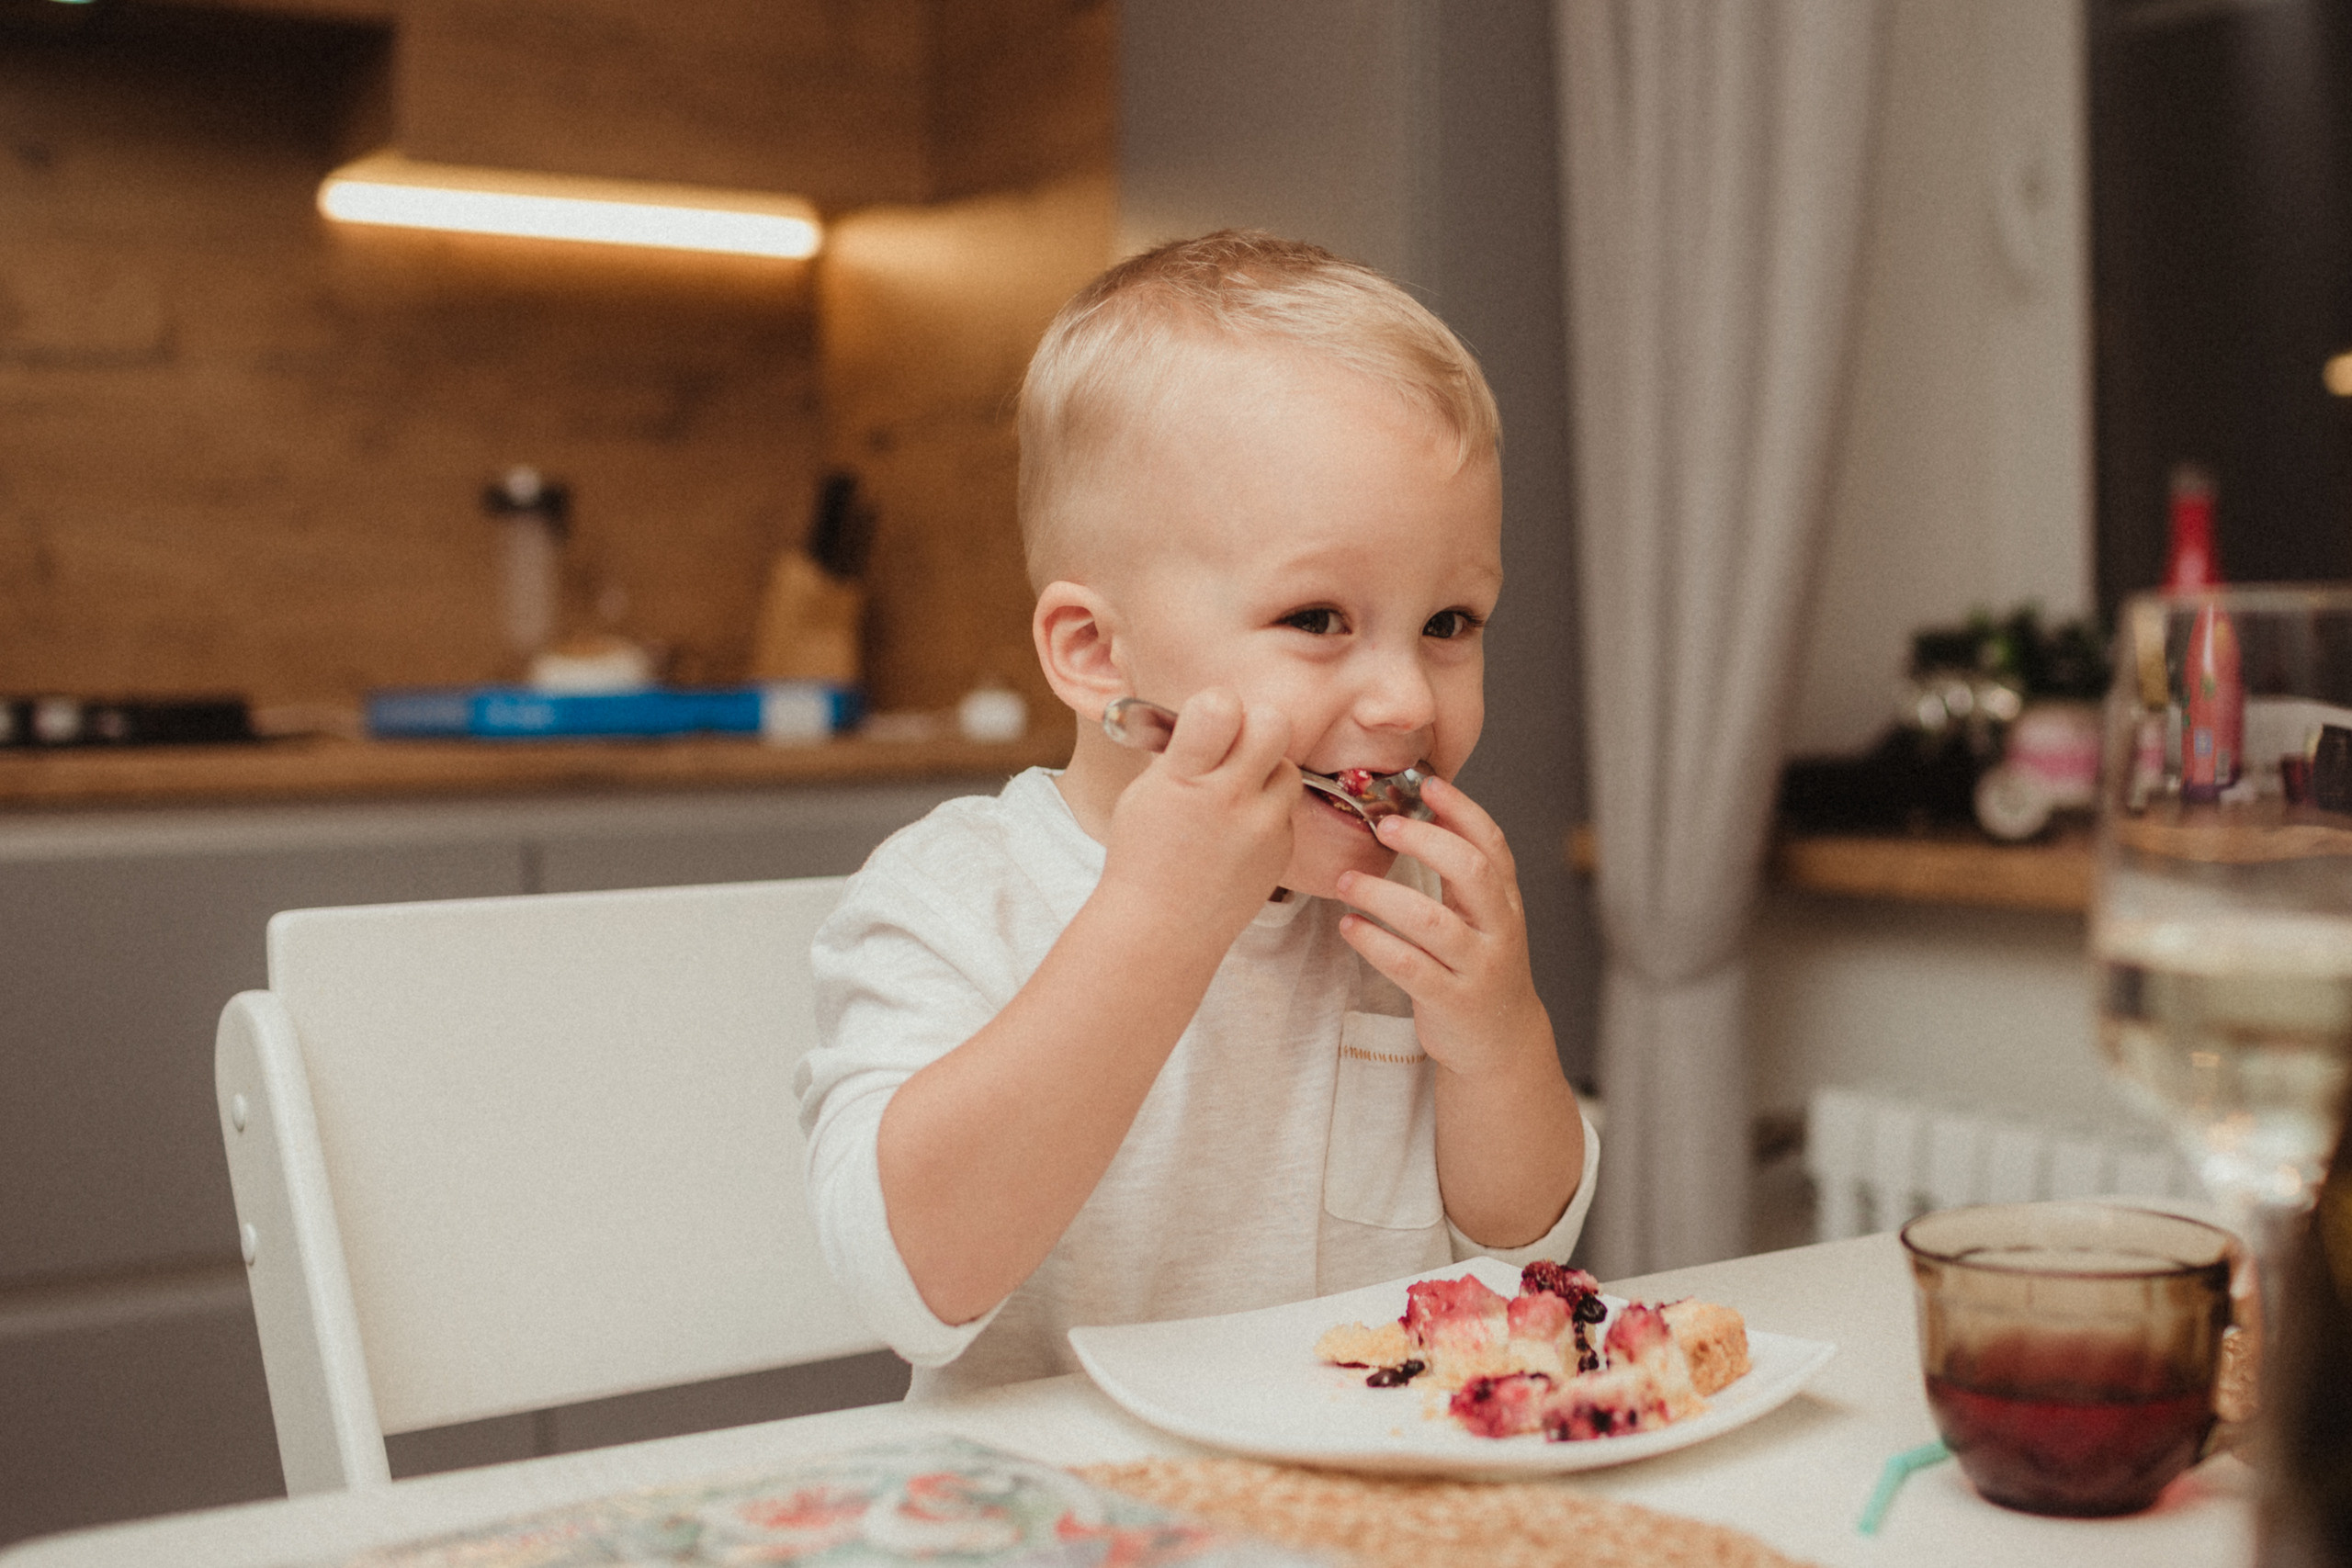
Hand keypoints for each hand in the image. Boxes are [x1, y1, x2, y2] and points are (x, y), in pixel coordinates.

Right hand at [1099, 688, 1297, 941]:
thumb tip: (1215, 711)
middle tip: (1234, 748)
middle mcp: (1230, 800)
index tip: (1207, 721)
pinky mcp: (1283, 851)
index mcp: (1185, 779)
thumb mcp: (1146, 792)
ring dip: (1265, 772)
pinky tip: (1238, 834)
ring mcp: (1263, 828)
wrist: (1162, 929)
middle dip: (1256, 726)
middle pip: (1274, 724)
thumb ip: (1185, 750)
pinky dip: (1266, 813)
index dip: (1217, 704)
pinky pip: (1286, 811)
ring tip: (1235, 795)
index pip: (1220, 707)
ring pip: (1288, 769)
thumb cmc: (1145, 856)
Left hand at [1333, 775, 1551, 1080]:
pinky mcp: (1451, 1000)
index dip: (1463, 811)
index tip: (1429, 785)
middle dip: (1425, 842)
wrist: (1501, 1039)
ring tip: (1346, 881)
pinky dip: (1375, 943)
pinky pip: (1410, 967)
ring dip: (1383, 895)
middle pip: (1471, 871)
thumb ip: (1460, 872)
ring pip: (1432, 922)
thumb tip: (1424, 812)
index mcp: (1504, 900)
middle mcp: (1498, 929)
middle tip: (1382, 826)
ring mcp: (1477, 966)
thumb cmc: (1479, 965)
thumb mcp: (1482, 915)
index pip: (1491, 844)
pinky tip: (1350, 926)